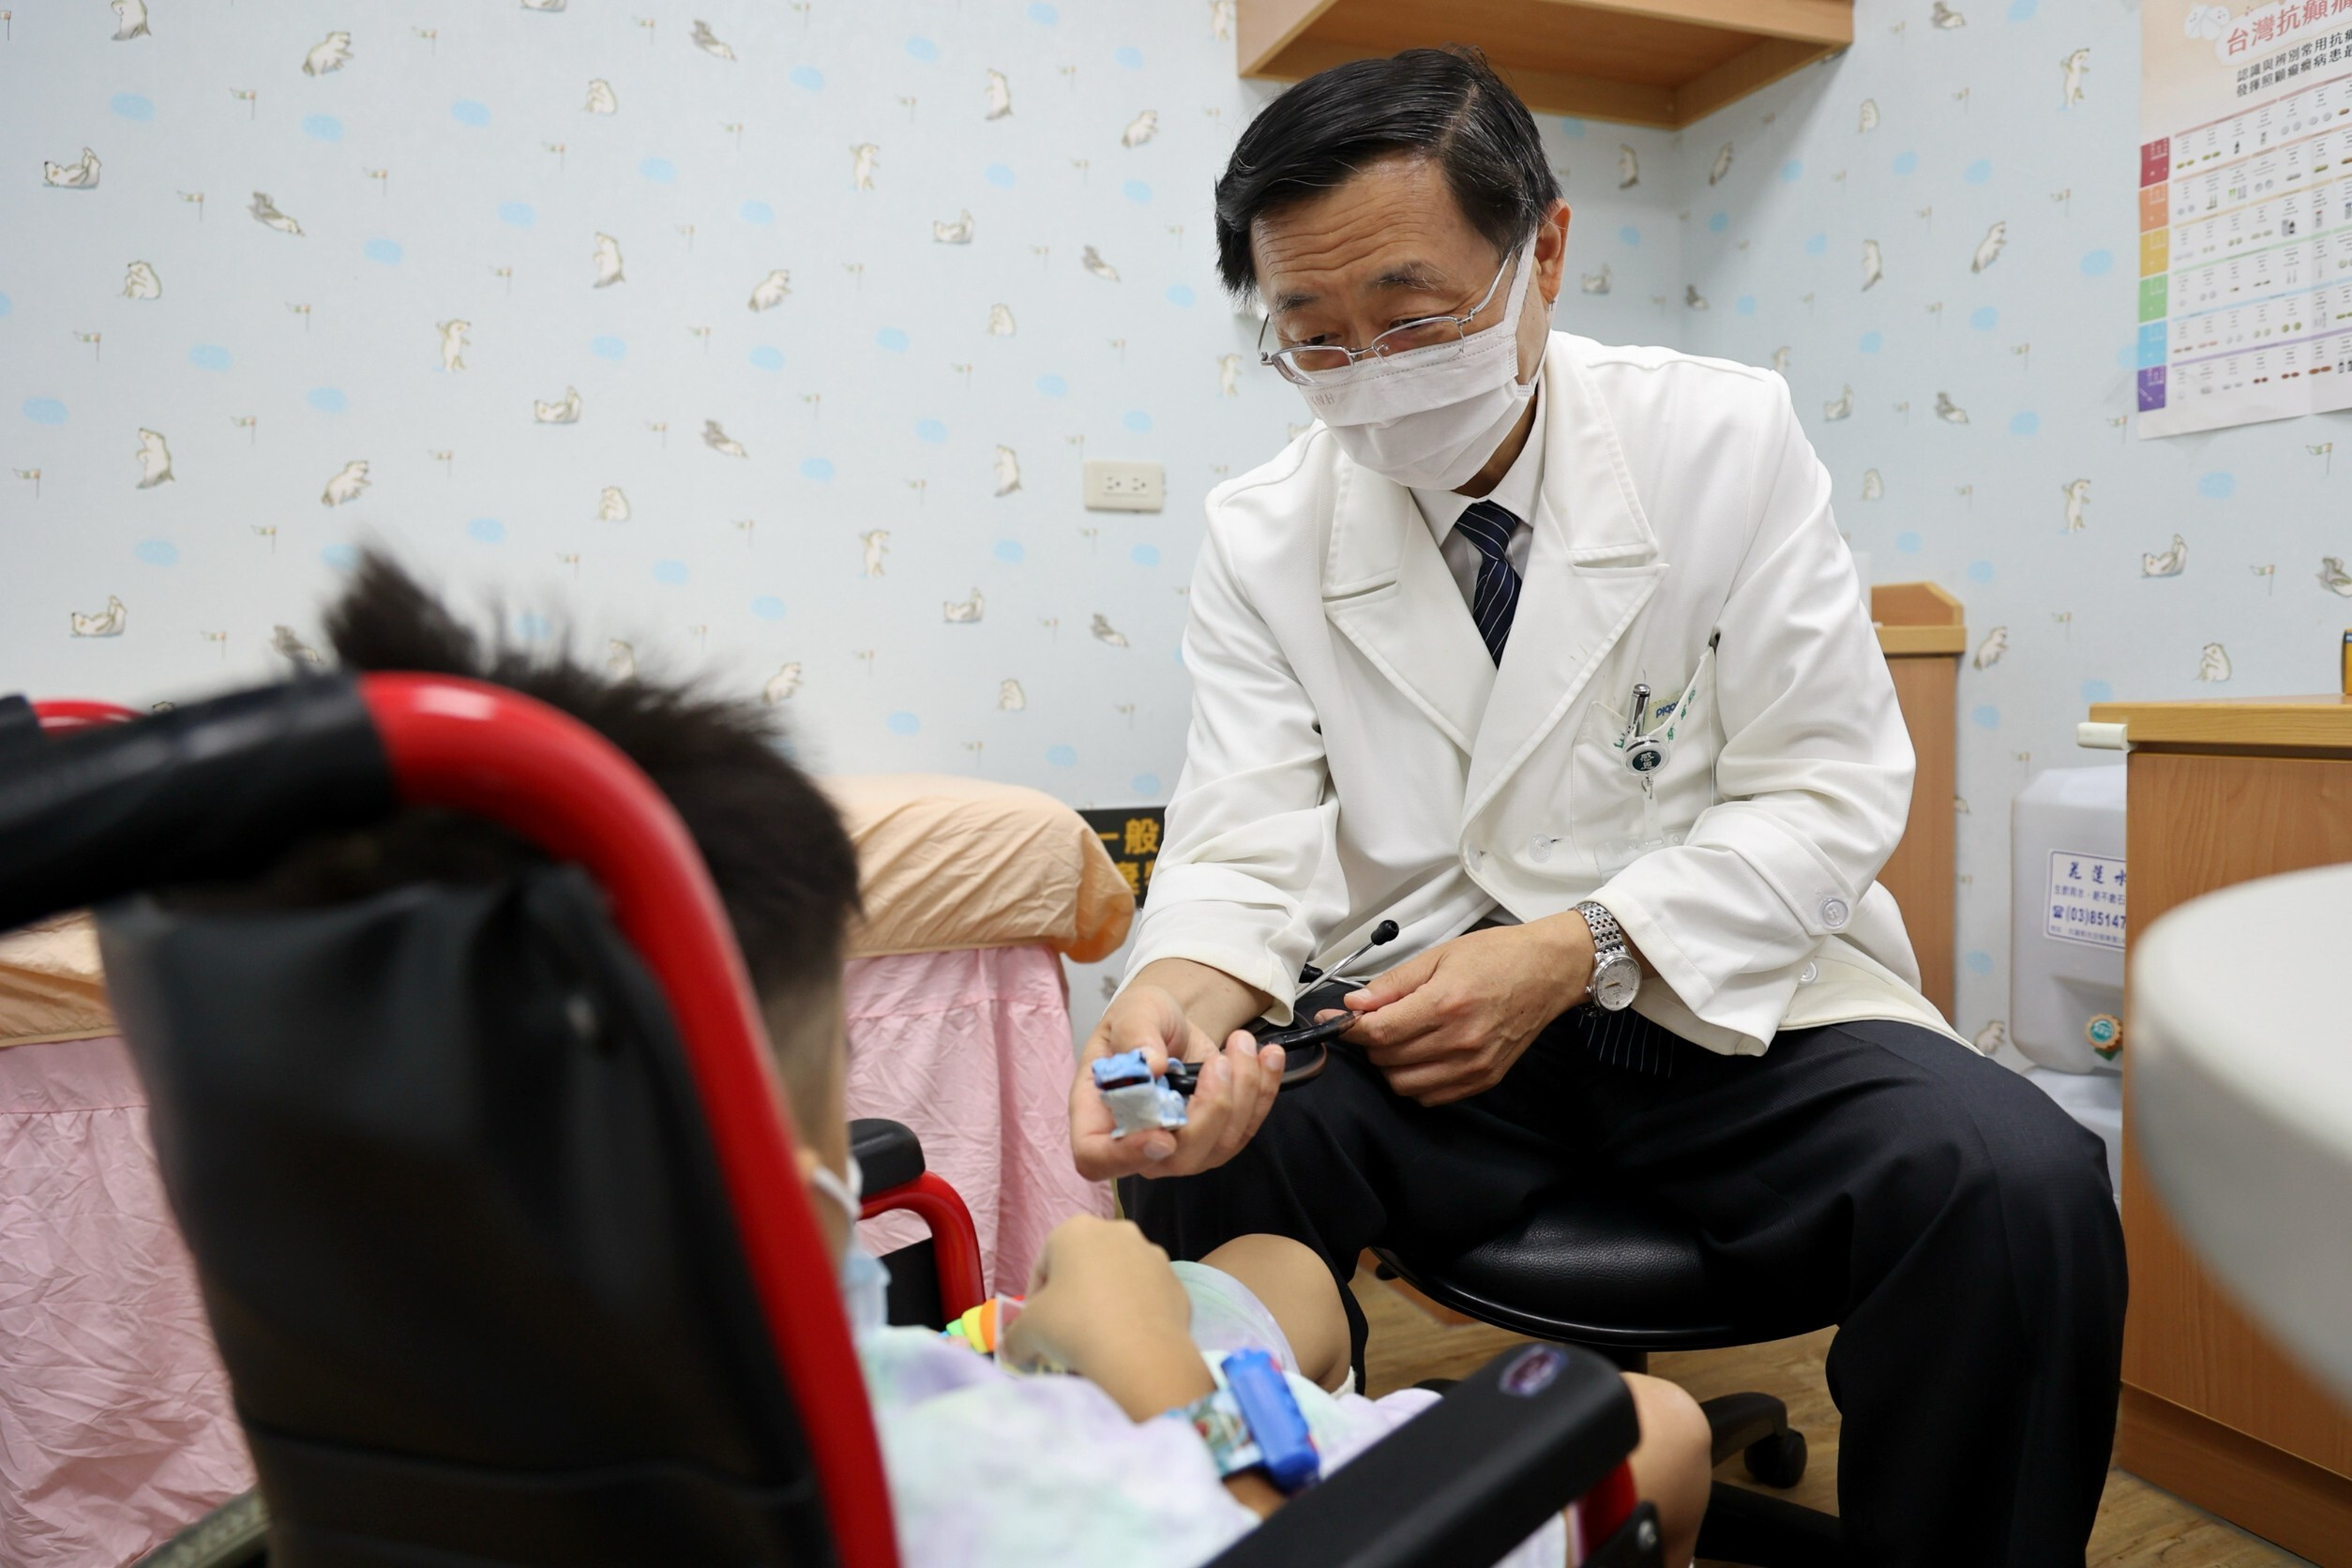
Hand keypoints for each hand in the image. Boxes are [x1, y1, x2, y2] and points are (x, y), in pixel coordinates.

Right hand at [1001, 1214, 1190, 1377]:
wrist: (1141, 1355)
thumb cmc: (1074, 1326)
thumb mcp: (1028, 1331)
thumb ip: (1014, 1336)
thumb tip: (1011, 1349)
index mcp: (1076, 1229)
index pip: (1043, 1264)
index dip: (1035, 1299)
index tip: (1035, 1329)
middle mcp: (1118, 1231)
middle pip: (1084, 1267)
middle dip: (1072, 1297)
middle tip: (1065, 1334)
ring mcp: (1153, 1255)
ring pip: (1118, 1280)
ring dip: (1106, 1304)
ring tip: (1098, 1341)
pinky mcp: (1177, 1284)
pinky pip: (1146, 1299)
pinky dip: (1135, 1316)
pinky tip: (1127, 1343)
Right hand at [1070, 984, 1284, 1181]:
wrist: (1169, 1023)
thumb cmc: (1139, 1020)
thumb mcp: (1133, 1012)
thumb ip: (1135, 1035)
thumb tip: (1150, 1065)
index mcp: (1096, 1115)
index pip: (1097, 1157)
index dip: (1126, 1157)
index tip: (1162, 1136)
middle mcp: (1135, 1141)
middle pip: (1175, 1158)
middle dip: (1209, 1110)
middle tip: (1218, 1061)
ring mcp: (1178, 1146)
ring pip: (1219, 1146)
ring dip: (1243, 1092)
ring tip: (1242, 1042)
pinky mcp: (1214, 1137)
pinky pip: (1246, 1129)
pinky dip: (1264, 1091)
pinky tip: (1269, 1056)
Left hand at [1336, 913, 1594, 1105]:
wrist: (1548, 971)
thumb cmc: (1497, 957)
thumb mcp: (1439, 955)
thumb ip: (1393, 984)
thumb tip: (1355, 1003)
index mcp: (1445, 1004)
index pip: (1379, 1032)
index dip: (1349, 1028)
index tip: (1335, 1020)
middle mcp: (1460, 1040)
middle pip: (1387, 1059)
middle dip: (1371, 1042)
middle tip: (1375, 1021)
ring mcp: (1473, 1065)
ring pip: (1404, 1083)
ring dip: (1390, 1064)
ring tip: (1400, 1038)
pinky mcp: (1484, 1079)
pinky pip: (1431, 1096)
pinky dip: (1415, 1081)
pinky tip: (1421, 1056)